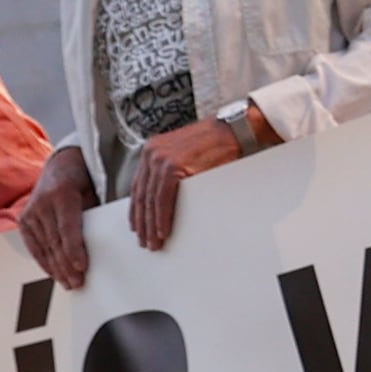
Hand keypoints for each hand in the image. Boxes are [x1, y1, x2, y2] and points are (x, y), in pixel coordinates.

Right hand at [14, 145, 96, 291]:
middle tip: (78, 283)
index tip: (81, 267)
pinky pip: (34, 245)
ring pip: (44, 247)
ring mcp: (30, 211)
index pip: (68, 228)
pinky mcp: (23, 219)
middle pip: (55, 241)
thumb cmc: (83, 182)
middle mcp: (43, 203)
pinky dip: (44, 261)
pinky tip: (53, 273)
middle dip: (66, 265)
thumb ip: (93, 217)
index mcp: (62, 194)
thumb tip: (100, 247)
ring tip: (68, 283)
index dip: (74, 250)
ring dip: (56, 268)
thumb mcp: (92, 193)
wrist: (60, 166)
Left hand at [125, 113, 239, 251]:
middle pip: (141, 196)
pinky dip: (162, 217)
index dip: (136, 210)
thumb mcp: (184, 155)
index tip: (137, 227)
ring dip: (151, 225)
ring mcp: (160, 159)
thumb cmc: (215, 143)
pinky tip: (163, 230)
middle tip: (145, 241)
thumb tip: (160, 199)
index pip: (138, 187)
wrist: (233, 130)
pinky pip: (162, 199)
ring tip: (154, 241)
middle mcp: (151, 153)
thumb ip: (169, 172)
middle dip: (143, 223)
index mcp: (151, 150)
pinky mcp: (172, 166)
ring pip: (150, 200)